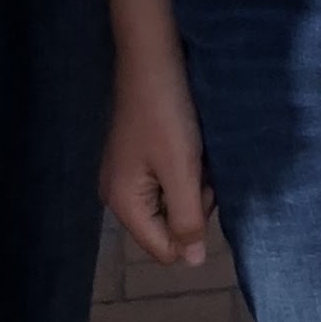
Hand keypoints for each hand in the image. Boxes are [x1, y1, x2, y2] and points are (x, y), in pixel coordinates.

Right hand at [102, 44, 213, 267]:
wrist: (153, 57)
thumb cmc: (167, 114)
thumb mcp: (182, 170)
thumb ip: (187, 219)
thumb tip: (192, 264)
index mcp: (123, 204)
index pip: (164, 248)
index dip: (191, 228)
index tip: (200, 190)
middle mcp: (120, 194)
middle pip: (170, 224)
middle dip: (194, 200)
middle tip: (200, 163)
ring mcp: (130, 173)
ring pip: (175, 199)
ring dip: (194, 179)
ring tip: (198, 148)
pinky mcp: (142, 154)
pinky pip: (171, 177)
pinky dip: (187, 164)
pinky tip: (192, 140)